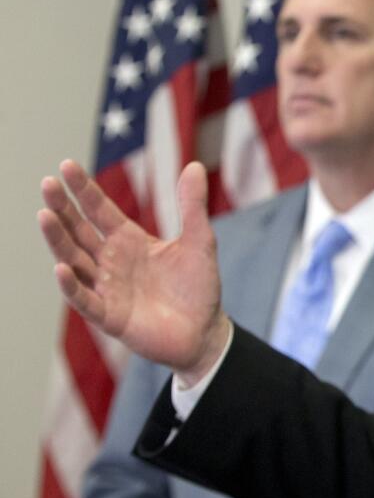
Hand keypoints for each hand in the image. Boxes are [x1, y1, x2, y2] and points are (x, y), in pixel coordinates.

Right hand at [37, 160, 228, 383]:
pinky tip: (61, 267)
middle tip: (47, 184)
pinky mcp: (110, 316)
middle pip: (79, 231)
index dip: (83, 190)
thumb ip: (192, 206)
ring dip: (59, 240)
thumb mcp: (199, 241)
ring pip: (74, 260)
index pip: (99, 210)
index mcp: (129, 241)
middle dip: (62, 208)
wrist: (205, 331)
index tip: (66, 165)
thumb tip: (195, 166)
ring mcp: (107, 288)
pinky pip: (86, 299)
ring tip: (44, 215)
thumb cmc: (198, 287)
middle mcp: (111, 261)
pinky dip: (72, 285)